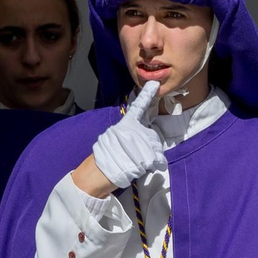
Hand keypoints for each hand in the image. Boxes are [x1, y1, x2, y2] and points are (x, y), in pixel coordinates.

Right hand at [76, 81, 164, 195]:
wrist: (98, 173)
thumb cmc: (105, 158)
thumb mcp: (113, 138)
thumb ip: (128, 133)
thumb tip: (140, 139)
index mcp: (125, 124)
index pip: (138, 107)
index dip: (146, 95)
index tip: (154, 84)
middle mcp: (134, 130)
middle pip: (152, 136)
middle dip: (149, 147)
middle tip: (134, 156)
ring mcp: (141, 142)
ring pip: (156, 149)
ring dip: (150, 158)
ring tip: (134, 163)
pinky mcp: (147, 155)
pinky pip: (159, 160)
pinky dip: (156, 166)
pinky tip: (143, 168)